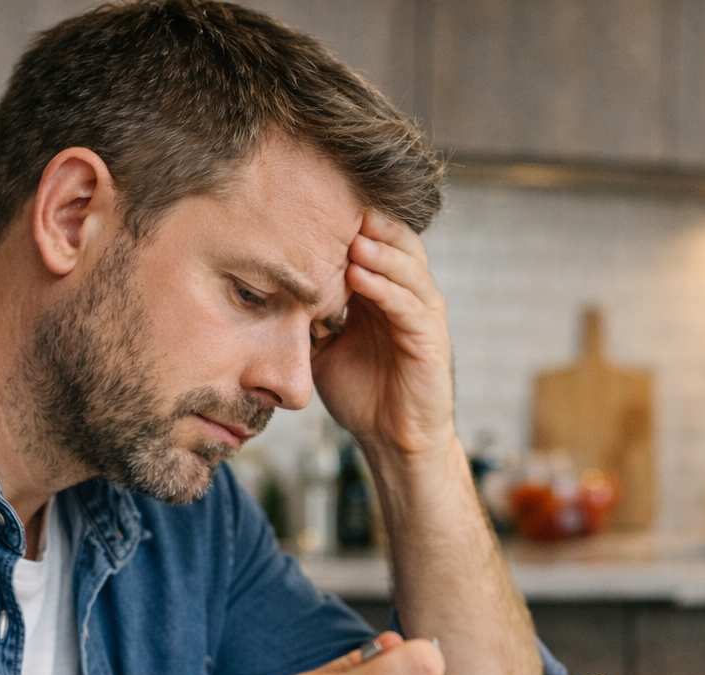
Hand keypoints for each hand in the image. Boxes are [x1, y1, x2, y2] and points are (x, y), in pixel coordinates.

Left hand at [311, 210, 455, 462]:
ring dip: (379, 250)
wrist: (391, 440)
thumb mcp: (323, 347)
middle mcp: (406, 295)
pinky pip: (409, 304)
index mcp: (383, 292)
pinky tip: (360, 275)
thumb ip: (309, 315)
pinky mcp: (431, 338)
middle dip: (370, 223)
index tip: (313, 204)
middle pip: (397, 241)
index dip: (349, 222)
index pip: (373, 241)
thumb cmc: (360, 394)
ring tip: (351, 237)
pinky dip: (386, 287)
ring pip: (407, 267)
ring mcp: (421, 314)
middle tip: (337, 204)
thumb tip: (273, 288)